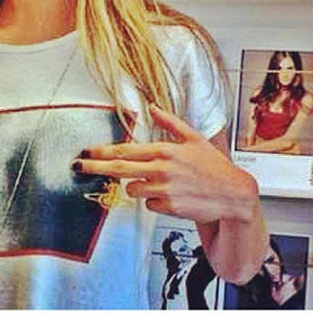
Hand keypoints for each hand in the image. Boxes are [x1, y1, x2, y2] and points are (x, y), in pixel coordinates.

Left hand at [73, 104, 257, 223]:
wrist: (234, 195)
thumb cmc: (214, 166)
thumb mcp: (193, 138)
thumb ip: (169, 122)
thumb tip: (152, 106)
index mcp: (164, 150)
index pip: (125, 150)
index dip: (102, 151)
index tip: (87, 151)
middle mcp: (161, 169)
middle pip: (119, 169)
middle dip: (95, 167)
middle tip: (78, 166)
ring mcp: (164, 190)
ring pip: (133, 190)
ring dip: (138, 186)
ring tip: (160, 183)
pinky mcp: (169, 208)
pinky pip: (149, 205)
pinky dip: (155, 201)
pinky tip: (172, 196)